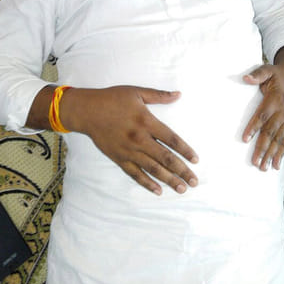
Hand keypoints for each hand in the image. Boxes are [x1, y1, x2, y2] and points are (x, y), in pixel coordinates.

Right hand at [60, 85, 198, 194]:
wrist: (88, 111)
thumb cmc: (113, 98)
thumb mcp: (137, 92)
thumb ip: (159, 95)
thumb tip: (178, 94)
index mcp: (146, 121)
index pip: (171, 139)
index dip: (185, 150)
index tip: (196, 160)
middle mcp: (139, 138)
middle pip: (165, 158)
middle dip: (182, 170)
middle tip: (194, 182)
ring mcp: (129, 150)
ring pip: (152, 169)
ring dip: (169, 179)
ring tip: (182, 189)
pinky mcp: (119, 158)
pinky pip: (135, 174)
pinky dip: (147, 183)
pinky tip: (158, 190)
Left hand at [242, 64, 283, 170]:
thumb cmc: (276, 75)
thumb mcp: (267, 70)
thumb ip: (257, 74)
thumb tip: (245, 78)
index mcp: (274, 100)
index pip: (262, 116)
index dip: (253, 127)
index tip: (245, 139)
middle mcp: (281, 112)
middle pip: (270, 132)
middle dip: (262, 148)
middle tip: (254, 161)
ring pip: (278, 140)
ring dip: (270, 155)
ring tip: (263, 167)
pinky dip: (280, 153)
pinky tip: (275, 165)